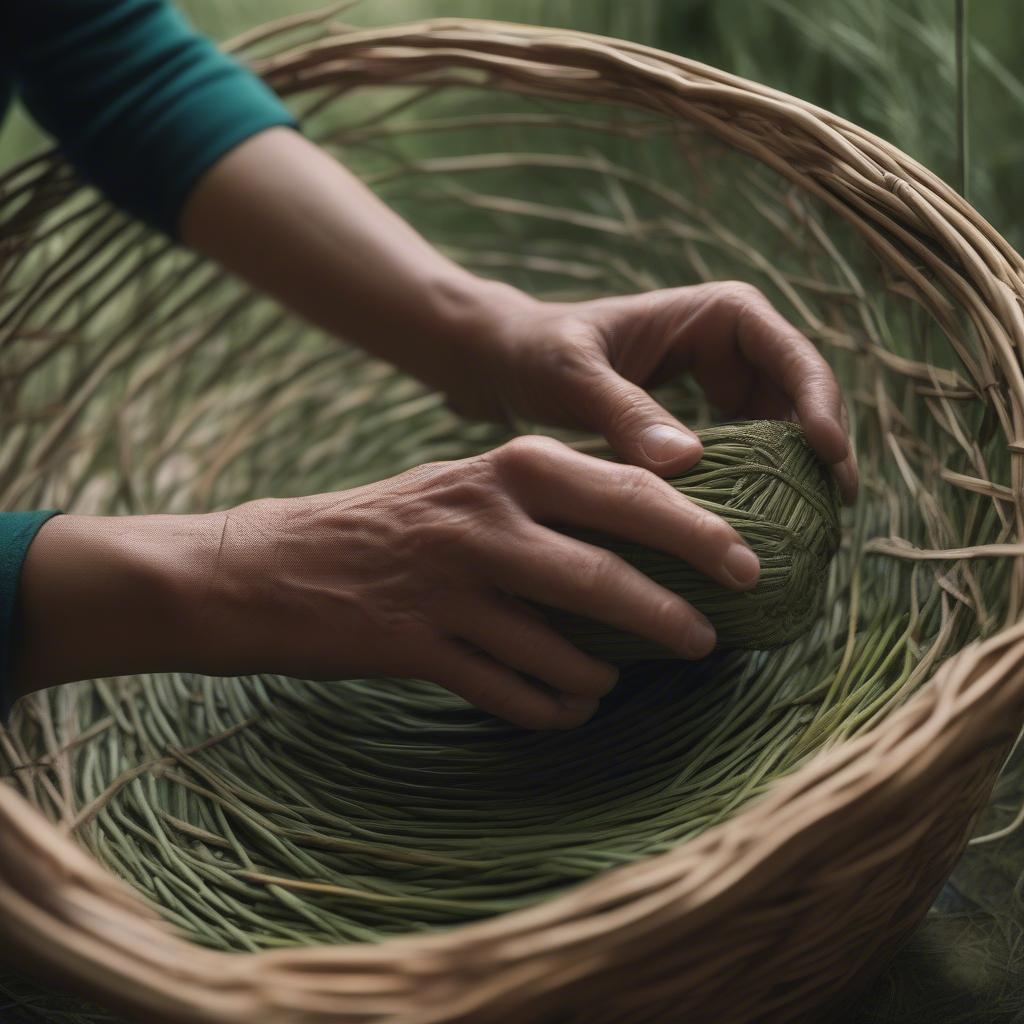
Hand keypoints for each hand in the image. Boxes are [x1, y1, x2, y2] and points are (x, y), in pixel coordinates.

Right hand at [178, 436, 760, 728]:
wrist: (272, 566)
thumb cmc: (386, 522)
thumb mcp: (466, 483)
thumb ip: (546, 497)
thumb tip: (647, 525)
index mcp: (507, 468)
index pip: (627, 493)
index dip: (697, 530)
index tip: (745, 561)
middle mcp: (485, 522)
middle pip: (608, 575)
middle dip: (673, 613)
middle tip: (712, 637)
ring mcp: (452, 589)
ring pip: (564, 651)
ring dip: (604, 675)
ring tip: (617, 679)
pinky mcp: (421, 649)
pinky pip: (515, 694)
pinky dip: (554, 708)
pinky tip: (568, 706)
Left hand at [445, 281, 857, 503]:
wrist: (511, 363)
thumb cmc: (539, 353)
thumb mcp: (573, 375)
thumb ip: (624, 410)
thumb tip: (687, 462)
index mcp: (718, 314)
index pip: (790, 354)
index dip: (818, 401)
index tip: (827, 453)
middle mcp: (734, 345)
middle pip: (802, 396)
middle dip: (825, 448)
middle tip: (837, 509)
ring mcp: (726, 384)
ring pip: (785, 429)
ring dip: (802, 472)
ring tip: (817, 530)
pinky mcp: (710, 420)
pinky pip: (754, 452)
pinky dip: (765, 484)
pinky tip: (768, 529)